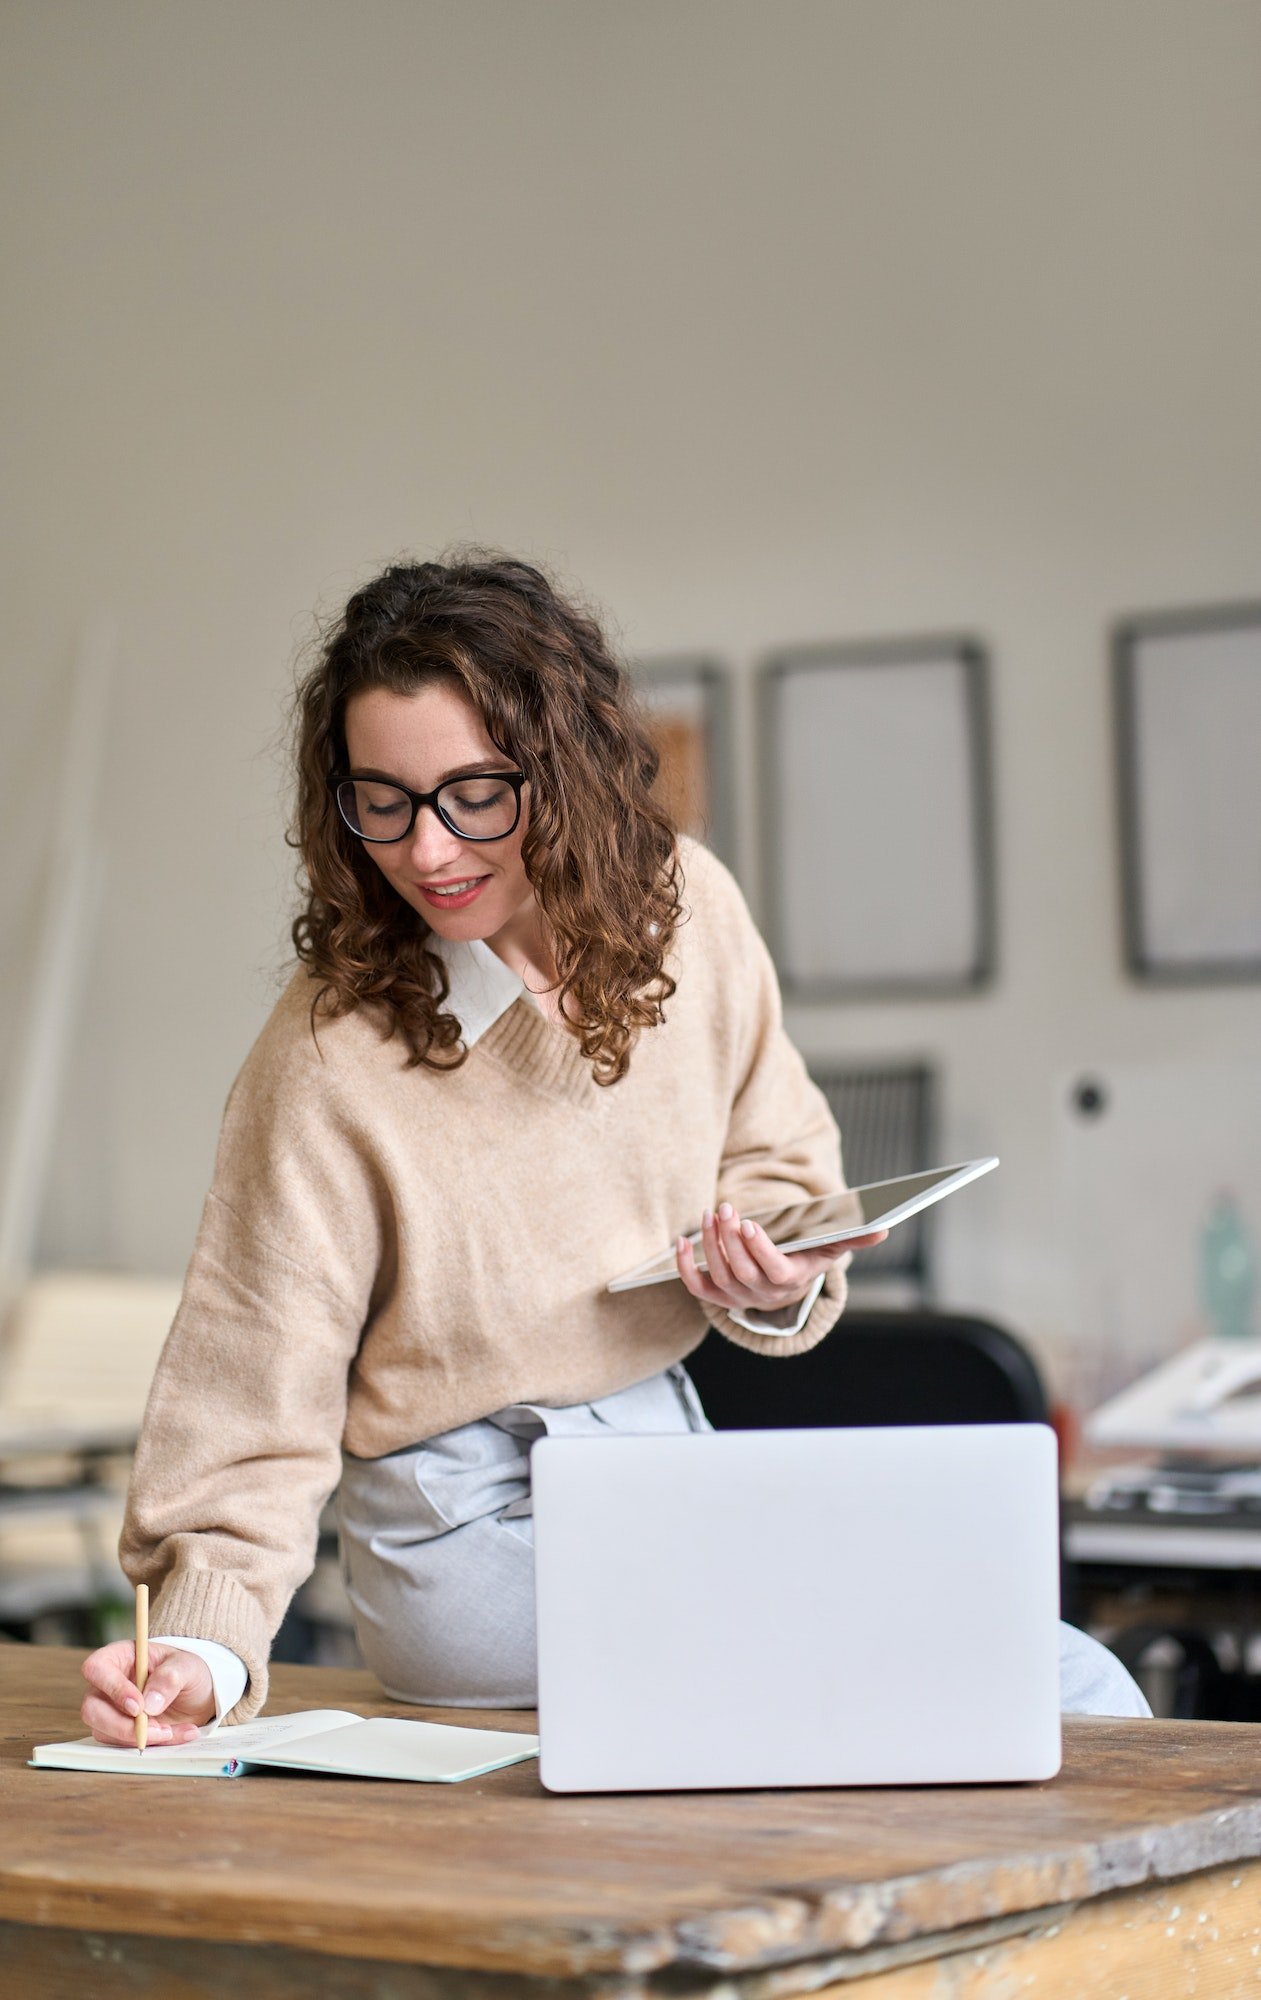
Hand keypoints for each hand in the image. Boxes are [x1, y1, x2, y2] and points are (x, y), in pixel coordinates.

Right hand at [80, 1640, 214, 1745]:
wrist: (196, 1695)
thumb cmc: (185, 1672)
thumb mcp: (187, 1667)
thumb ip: (170, 1678)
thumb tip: (150, 1703)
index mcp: (120, 1657)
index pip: (96, 1667)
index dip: (112, 1688)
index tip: (138, 1706)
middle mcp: (107, 1685)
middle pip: (91, 1709)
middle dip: (122, 1726)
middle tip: (157, 1729)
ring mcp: (109, 1711)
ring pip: (104, 1732)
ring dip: (139, 1738)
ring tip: (172, 1730)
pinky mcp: (117, 1732)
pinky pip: (122, 1746)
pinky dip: (150, 1744)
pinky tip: (174, 1734)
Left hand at [675, 1201, 888, 1316]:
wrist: (781, 1285)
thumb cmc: (806, 1257)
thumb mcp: (830, 1248)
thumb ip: (854, 1237)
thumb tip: (884, 1228)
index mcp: (789, 1282)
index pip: (773, 1272)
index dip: (758, 1250)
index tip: (749, 1223)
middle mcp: (761, 1294)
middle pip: (741, 1271)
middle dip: (730, 1240)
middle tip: (726, 1208)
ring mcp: (736, 1297)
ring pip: (718, 1275)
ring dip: (709, 1245)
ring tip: (710, 1214)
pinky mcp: (717, 1295)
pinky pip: (696, 1286)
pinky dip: (683, 1267)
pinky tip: (679, 1242)